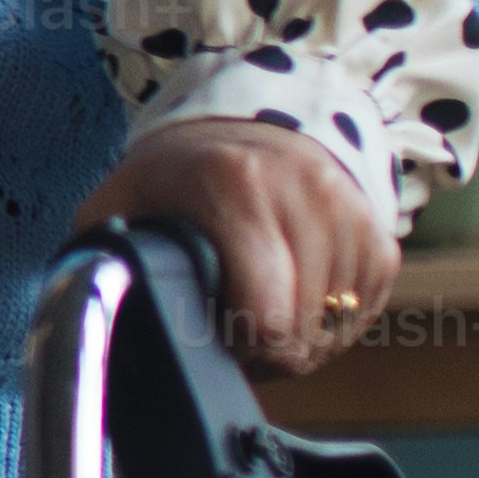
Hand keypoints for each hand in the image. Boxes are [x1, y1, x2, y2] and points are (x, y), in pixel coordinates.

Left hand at [72, 118, 398, 380]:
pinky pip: (360, 316)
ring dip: (294, 338)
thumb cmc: (174, 184)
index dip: (235, 348)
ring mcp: (353, 214)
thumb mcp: (121, 207)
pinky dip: (326, 323)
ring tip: (258, 302)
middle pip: (299, 335)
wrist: (250, 128)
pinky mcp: (382, 240)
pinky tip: (292, 295)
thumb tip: (96, 323)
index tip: (211, 333)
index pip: (264, 318)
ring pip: (332, 333)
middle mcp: (306, 192)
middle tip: (230, 322)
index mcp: (235, 184)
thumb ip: (100, 263)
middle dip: (262, 349)